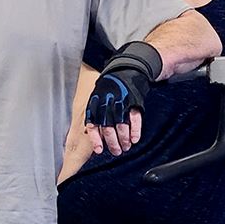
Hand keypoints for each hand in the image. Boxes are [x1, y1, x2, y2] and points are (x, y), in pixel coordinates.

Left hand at [84, 42, 160, 157]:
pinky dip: (135, 131)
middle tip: (117, 152)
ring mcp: (121, 103)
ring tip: (126, 147)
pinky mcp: (134, 102)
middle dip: (113, 143)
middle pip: (109, 128)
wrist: (126, 71)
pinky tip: (135, 139)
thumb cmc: (109, 90)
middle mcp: (107, 104)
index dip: (96, 139)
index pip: (94, 125)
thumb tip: (90, 135)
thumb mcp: (97, 100)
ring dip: (124, 139)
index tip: (100, 151)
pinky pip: (135, 119)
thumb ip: (95, 117)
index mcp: (96, 105)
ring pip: (122, 126)